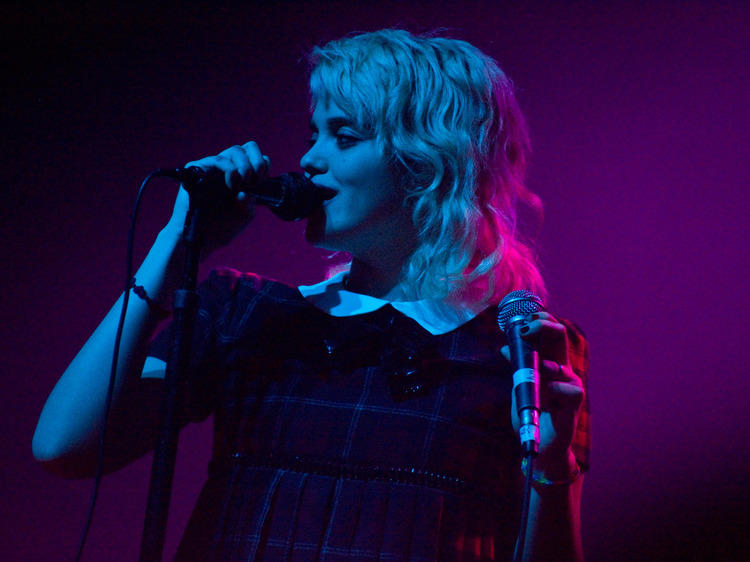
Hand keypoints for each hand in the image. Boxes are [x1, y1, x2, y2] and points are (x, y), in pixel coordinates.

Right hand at [165, 142, 270, 253]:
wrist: (202, 237)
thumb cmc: (222, 226)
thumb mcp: (245, 214)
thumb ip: (251, 201)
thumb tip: (247, 192)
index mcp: (241, 176)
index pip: (256, 157)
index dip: (263, 164)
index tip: (261, 181)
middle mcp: (228, 168)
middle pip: (248, 147)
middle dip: (257, 162)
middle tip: (254, 181)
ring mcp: (213, 167)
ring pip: (235, 150)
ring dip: (244, 166)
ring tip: (242, 184)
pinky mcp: (198, 169)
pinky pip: (217, 159)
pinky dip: (230, 170)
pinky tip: (231, 185)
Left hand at [501, 311, 584, 475]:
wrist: (538, 444)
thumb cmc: (532, 413)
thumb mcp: (520, 387)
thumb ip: (517, 368)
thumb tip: (505, 346)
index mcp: (549, 362)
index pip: (550, 332)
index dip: (540, 320)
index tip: (524, 318)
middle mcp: (562, 369)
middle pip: (560, 336)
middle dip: (544, 325)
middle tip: (527, 327)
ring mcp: (570, 385)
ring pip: (562, 363)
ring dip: (544, 365)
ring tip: (534, 371)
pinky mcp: (574, 403)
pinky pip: (569, 389)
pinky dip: (555, 388)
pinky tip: (547, 395)